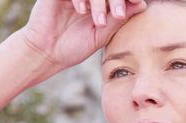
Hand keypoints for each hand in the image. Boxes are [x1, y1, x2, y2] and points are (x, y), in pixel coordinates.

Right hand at [21, 0, 146, 67]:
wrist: (44, 54)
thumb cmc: (71, 48)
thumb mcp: (100, 35)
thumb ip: (118, 19)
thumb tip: (141, 4)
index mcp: (99, 5)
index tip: (135, 3)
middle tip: (117, 14)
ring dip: (99, 0)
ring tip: (98, 20)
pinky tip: (81, 11)